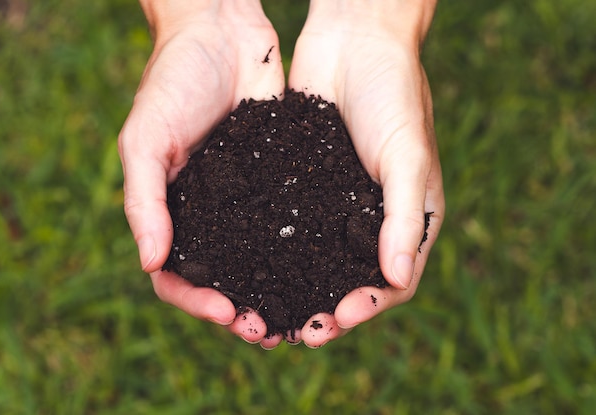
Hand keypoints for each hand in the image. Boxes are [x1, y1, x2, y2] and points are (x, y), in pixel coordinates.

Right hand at [118, 0, 284, 347]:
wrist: (222, 31)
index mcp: (171, 211)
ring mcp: (245, 202)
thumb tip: (151, 262)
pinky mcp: (279, 181)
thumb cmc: (172, 80)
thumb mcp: (145, 138)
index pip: (175, 275)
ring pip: (258, 262)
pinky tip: (321, 271)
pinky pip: (289, 225)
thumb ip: (145, 199)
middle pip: (221, 279)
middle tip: (268, 332)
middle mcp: (209, 214)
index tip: (226, 311)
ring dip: (273, 293)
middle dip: (240, 310)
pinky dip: (300, 254)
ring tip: (297, 318)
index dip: (196, 300)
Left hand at [288, 0, 444, 346]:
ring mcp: (334, 204)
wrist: (356, 41)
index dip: (367, 307)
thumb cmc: (395, 93)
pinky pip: (290, 227)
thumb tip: (396, 279)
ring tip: (268, 313)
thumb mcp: (406, 155)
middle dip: (325, 309)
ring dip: (296, 290)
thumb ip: (403, 216)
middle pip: (348, 280)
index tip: (336, 321)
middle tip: (296, 332)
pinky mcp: (303, 185)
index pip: (392, 281)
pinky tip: (250, 268)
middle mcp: (370, 218)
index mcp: (407, 217)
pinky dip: (275, 253)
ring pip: (316, 261)